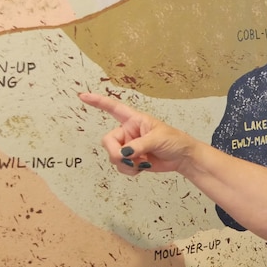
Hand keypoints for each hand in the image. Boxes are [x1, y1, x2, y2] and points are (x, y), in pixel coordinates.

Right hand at [79, 93, 195, 174]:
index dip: (98, 102)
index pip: (113, 108)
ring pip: (113, 157)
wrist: (182, 158)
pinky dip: (130, 170)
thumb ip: (139, 146)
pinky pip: (121, 167)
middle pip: (108, 141)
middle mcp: (128, 132)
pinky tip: (143, 167)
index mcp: (134, 120)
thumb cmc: (174, 141)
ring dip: (126, 164)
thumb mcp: (157, 139)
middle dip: (116, 153)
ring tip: (143, 162)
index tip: (83, 96)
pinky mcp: (132, 160)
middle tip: (129, 159)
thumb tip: (124, 154)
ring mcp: (128, 147)